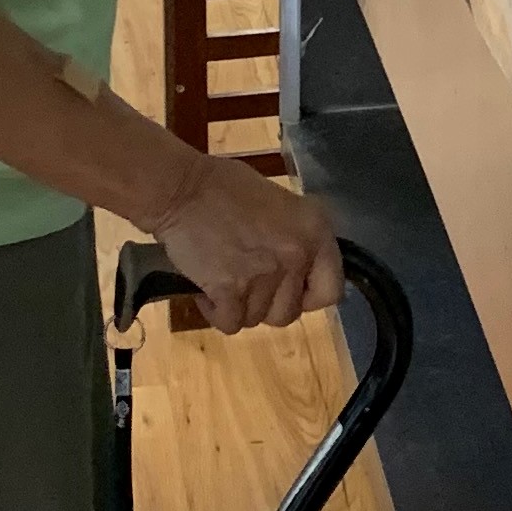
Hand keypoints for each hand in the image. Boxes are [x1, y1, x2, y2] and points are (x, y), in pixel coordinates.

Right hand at [155, 154, 344, 333]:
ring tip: (224, 279)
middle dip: (267, 305)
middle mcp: (296, 256)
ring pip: (257, 319)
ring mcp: (264, 275)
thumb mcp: (280, 203)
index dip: (308, 296)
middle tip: (248, 285)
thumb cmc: (225, 187)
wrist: (181, 189)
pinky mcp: (229, 290)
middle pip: (289, 312)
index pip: (331, 291)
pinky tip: (208, 292)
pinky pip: (230, 323)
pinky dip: (217, 313)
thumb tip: (298, 269)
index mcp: (314, 232)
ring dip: (239, 307)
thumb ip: (296, 238)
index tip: (290, 290)